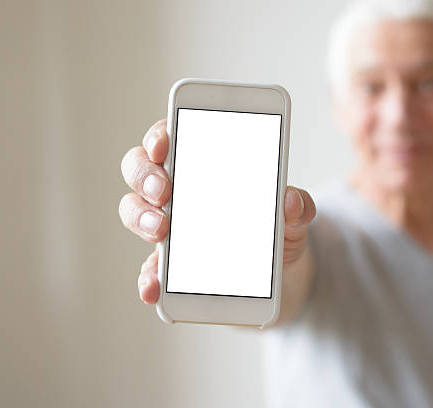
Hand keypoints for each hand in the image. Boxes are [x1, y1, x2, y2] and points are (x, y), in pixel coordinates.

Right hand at [119, 119, 315, 304]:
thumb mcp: (294, 216)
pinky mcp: (171, 267)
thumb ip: (297, 206)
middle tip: (164, 190)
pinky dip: (148, 277)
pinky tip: (154, 287)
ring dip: (141, 218)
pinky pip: (150, 269)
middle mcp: (179, 191)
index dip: (160, 136)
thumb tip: (290, 201)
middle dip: (145, 175)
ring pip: (135, 211)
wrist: (281, 276)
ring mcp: (169, 227)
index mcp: (205, 165)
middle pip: (141, 169)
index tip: (163, 145)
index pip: (172, 137)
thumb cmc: (278, 230)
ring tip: (161, 231)